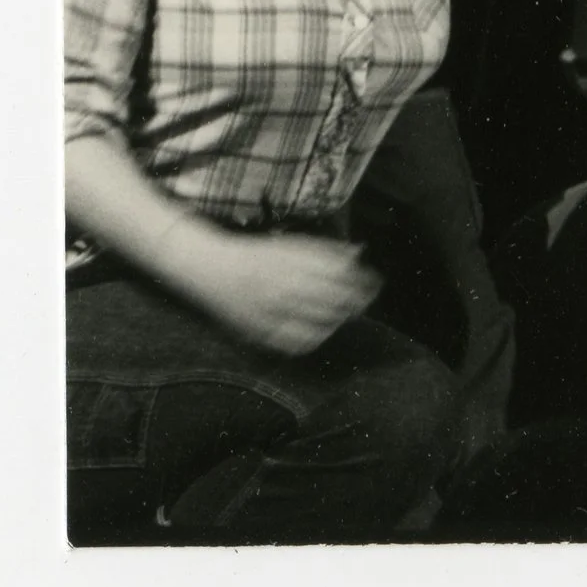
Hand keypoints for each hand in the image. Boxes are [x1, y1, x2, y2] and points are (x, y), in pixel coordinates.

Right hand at [172, 225, 379, 355]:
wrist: (211, 268)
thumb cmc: (257, 254)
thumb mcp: (292, 244)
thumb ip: (326, 250)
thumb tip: (358, 253)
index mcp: (295, 262)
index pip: (343, 276)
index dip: (364, 282)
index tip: (375, 283)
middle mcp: (286, 286)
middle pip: (336, 299)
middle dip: (357, 302)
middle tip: (365, 302)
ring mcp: (273, 311)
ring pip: (321, 322)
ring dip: (339, 319)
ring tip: (344, 315)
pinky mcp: (260, 331)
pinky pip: (296, 342)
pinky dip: (315, 338)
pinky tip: (321, 330)